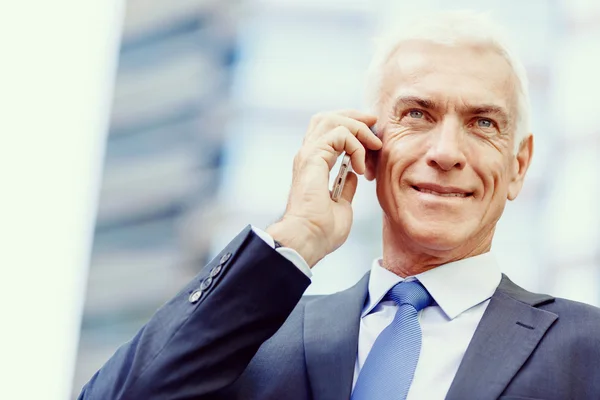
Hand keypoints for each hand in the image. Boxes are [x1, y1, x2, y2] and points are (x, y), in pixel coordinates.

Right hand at [267, 110, 381, 266]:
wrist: (309, 238)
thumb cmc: (322, 231)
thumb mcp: (341, 205)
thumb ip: (345, 187)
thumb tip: (352, 175)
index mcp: (313, 166)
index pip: (328, 132)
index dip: (351, 128)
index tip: (372, 139)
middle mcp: (308, 156)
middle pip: (326, 118)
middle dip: (353, 116)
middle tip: (373, 124)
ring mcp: (308, 155)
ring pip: (331, 119)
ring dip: (357, 127)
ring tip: (372, 144)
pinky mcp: (313, 158)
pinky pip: (339, 134)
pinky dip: (355, 145)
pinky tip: (360, 166)